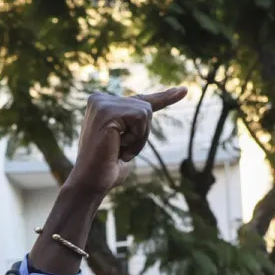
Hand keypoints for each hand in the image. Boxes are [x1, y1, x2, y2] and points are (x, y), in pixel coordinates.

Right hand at [65, 88, 186, 196]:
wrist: (90, 183)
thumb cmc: (107, 168)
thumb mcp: (126, 141)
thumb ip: (133, 125)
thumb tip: (145, 113)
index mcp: (103, 105)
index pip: (140, 100)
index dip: (164, 97)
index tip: (184, 91)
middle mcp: (100, 99)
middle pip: (146, 107)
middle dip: (141, 134)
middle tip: (120, 150)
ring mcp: (102, 103)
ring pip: (145, 111)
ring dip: (139, 137)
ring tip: (118, 149)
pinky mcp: (107, 110)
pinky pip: (140, 117)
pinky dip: (136, 137)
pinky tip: (118, 147)